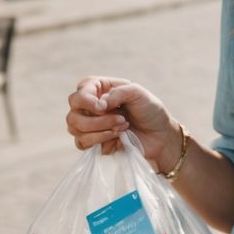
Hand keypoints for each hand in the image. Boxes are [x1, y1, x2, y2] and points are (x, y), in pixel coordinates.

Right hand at [65, 76, 179, 170]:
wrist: (160, 135)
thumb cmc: (150, 109)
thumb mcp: (138, 93)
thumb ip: (118, 93)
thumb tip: (99, 105)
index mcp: (99, 89)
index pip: (80, 92)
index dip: (86, 101)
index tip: (103, 107)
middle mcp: (90, 106)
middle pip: (73, 114)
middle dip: (97, 120)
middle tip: (121, 119)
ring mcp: (89, 125)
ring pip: (76, 130)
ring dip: (100, 131)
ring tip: (123, 127)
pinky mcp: (93, 142)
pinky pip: (83, 144)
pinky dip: (101, 142)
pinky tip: (118, 139)